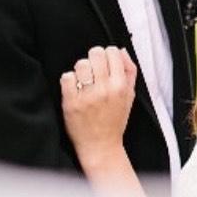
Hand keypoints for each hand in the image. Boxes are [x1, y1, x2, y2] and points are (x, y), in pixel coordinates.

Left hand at [60, 46, 136, 162]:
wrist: (101, 145)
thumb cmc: (114, 122)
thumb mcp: (129, 96)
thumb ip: (129, 72)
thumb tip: (121, 51)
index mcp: (120, 86)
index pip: (112, 52)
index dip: (107, 55)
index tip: (104, 63)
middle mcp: (105, 89)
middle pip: (95, 54)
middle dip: (93, 59)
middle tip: (93, 70)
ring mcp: (87, 96)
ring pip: (81, 64)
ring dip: (81, 70)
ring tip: (83, 80)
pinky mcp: (71, 102)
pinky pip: (67, 77)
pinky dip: (69, 80)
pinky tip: (74, 88)